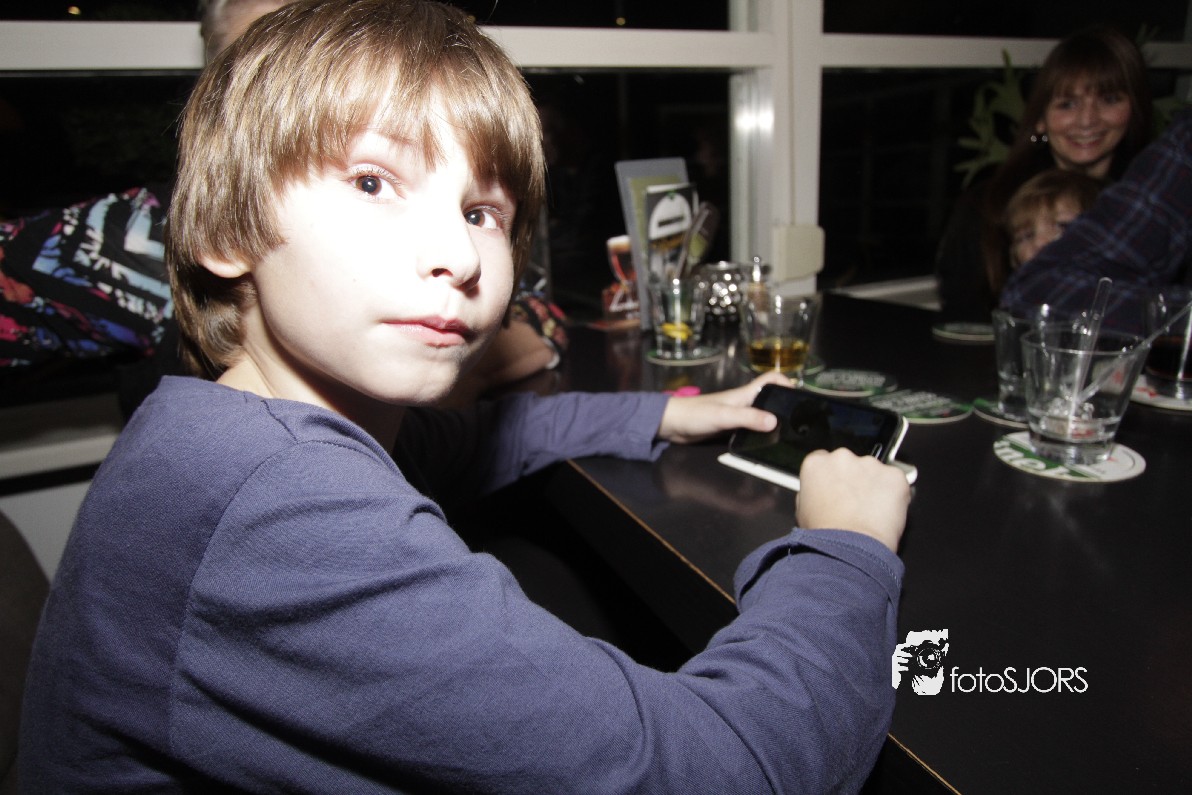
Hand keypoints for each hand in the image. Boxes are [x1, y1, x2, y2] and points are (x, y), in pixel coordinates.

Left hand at [657, 372, 792, 443]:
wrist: (670, 424)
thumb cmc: (696, 414)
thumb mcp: (724, 416)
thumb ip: (747, 418)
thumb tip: (775, 422)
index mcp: (745, 394)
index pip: (771, 380)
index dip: (787, 383)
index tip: (800, 398)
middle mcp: (744, 403)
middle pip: (770, 399)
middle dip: (785, 407)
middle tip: (801, 423)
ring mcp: (737, 416)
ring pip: (762, 415)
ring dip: (774, 423)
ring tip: (790, 437)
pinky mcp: (730, 429)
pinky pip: (751, 429)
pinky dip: (761, 434)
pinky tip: (767, 446)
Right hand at [795, 448, 909, 552]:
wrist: (852, 547)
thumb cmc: (826, 535)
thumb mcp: (802, 512)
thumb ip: (812, 493)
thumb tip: (820, 494)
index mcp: (816, 464)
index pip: (823, 460)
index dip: (832, 477)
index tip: (836, 490)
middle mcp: (842, 458)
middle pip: (850, 463)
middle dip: (854, 479)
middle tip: (854, 504)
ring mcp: (870, 464)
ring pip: (874, 471)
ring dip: (874, 486)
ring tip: (871, 512)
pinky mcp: (894, 475)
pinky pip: (896, 481)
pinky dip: (894, 494)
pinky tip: (885, 513)